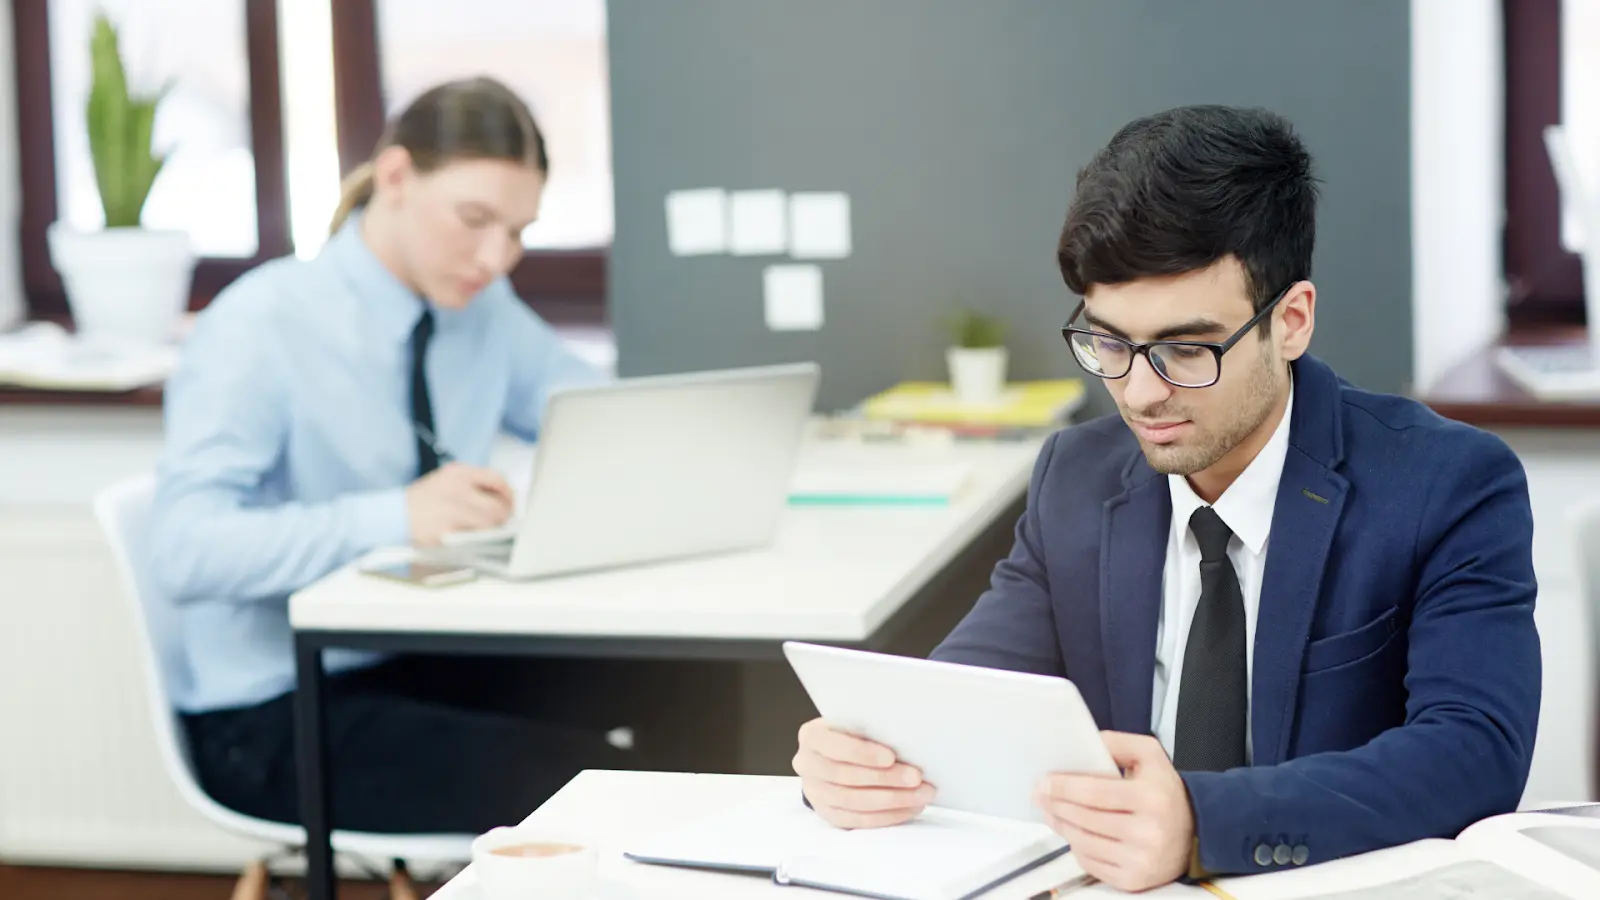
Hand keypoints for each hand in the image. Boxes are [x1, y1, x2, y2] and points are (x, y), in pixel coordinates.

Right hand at [405, 463, 514, 546]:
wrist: (393, 516)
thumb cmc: (420, 502)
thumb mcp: (445, 481)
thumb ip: (471, 486)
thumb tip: (499, 498)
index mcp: (459, 472)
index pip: (497, 479)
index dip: (508, 494)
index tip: (509, 503)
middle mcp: (459, 488)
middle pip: (498, 505)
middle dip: (503, 517)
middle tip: (501, 523)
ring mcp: (454, 510)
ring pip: (490, 524)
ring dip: (493, 530)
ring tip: (486, 532)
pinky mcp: (449, 531)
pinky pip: (475, 538)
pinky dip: (478, 540)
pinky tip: (471, 539)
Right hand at [792, 718, 935, 828]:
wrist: (831, 756)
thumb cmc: (851, 735)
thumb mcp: (855, 725)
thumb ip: (871, 731)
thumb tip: (907, 743)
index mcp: (812, 736)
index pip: (835, 746)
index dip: (863, 753)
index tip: (891, 757)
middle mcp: (807, 765)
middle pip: (846, 776)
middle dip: (886, 779)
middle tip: (916, 779)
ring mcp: (815, 792)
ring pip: (853, 802)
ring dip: (892, 801)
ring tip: (920, 796)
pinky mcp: (828, 813)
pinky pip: (857, 820)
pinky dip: (886, 816)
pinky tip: (908, 809)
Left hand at [1034, 732, 1194, 891]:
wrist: (1194, 833)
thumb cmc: (1165, 791)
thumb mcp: (1150, 755)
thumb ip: (1118, 743)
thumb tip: (1086, 742)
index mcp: (1151, 798)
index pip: (1094, 792)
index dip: (1063, 787)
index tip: (1043, 781)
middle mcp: (1148, 832)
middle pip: (1084, 818)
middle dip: (1055, 805)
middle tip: (1039, 794)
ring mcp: (1140, 860)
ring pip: (1083, 842)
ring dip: (1060, 825)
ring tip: (1049, 812)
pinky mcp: (1133, 880)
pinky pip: (1091, 864)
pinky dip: (1076, 847)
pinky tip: (1071, 832)